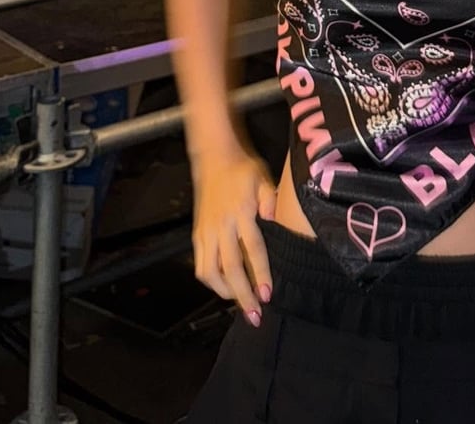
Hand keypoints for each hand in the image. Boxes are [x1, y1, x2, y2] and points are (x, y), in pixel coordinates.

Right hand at [191, 144, 277, 325]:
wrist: (214, 159)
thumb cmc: (244, 171)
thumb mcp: (264, 180)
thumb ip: (271, 202)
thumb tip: (277, 223)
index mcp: (241, 213)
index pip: (252, 250)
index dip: (260, 274)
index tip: (267, 295)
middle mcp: (221, 226)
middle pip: (231, 268)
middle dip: (243, 295)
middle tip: (255, 316)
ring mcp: (206, 232)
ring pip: (210, 272)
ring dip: (225, 292)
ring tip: (240, 304)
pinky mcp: (197, 234)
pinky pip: (201, 265)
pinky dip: (211, 281)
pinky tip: (224, 288)